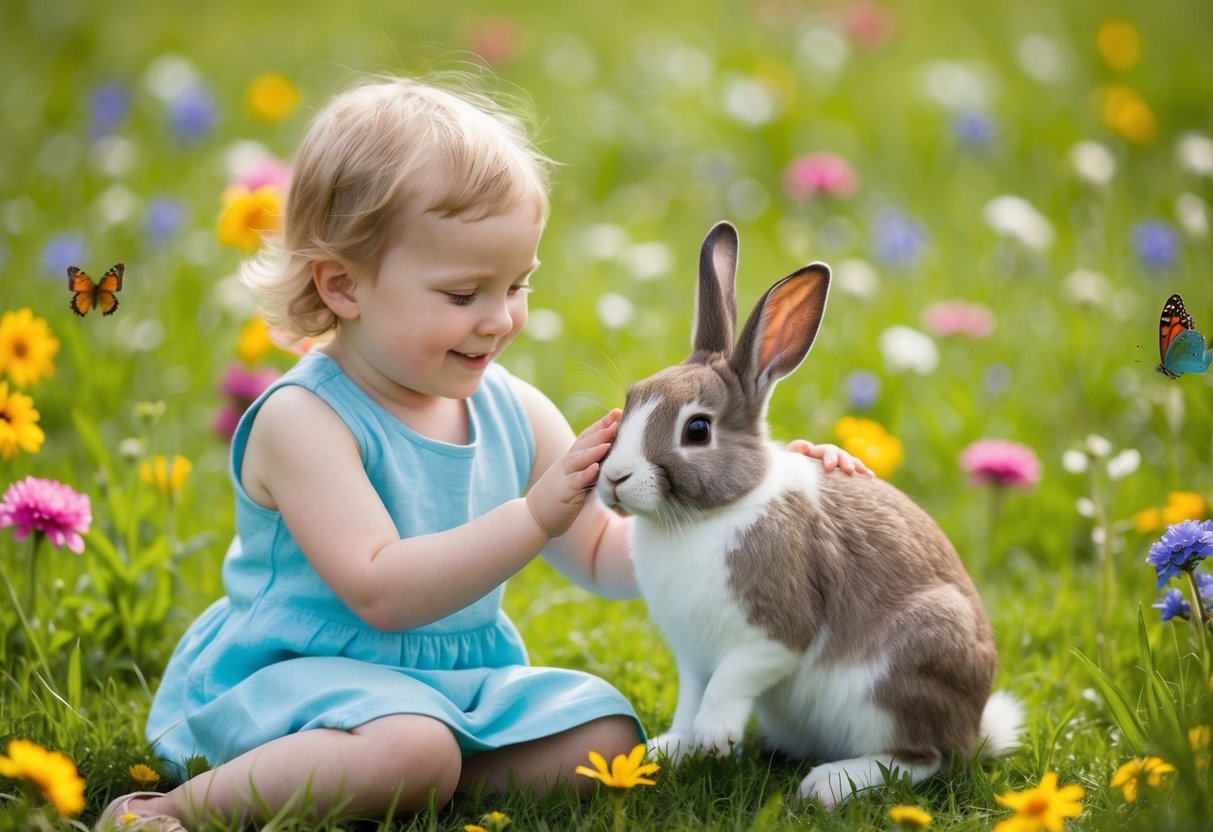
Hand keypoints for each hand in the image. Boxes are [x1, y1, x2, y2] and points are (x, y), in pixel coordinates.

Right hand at [525, 410, 619, 537]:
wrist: (534, 516)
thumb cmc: (560, 497)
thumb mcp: (577, 478)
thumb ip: (590, 466)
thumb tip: (612, 460)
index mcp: (572, 459)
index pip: (587, 436)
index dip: (601, 423)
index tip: (617, 412)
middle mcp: (567, 464)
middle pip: (585, 442)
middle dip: (601, 429)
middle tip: (618, 418)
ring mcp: (564, 477)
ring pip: (579, 459)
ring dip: (594, 449)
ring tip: (609, 441)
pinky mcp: (563, 493)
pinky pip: (575, 482)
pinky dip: (584, 474)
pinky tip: (595, 469)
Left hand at [786, 440, 874, 476]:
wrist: (790, 485)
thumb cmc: (787, 475)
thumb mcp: (787, 464)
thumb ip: (794, 453)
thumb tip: (807, 445)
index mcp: (813, 453)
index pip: (825, 450)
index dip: (829, 457)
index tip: (830, 469)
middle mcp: (825, 456)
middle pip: (839, 454)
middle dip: (845, 461)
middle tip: (849, 471)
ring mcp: (834, 464)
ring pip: (849, 460)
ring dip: (857, 465)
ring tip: (865, 474)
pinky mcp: (840, 474)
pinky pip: (854, 470)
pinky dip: (863, 472)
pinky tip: (871, 477)